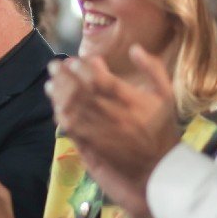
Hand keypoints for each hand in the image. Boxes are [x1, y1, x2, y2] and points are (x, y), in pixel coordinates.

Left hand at [45, 47, 180, 208]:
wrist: (158, 169)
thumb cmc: (163, 131)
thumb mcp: (166, 96)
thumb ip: (152, 69)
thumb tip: (134, 48)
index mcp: (132, 101)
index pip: (101, 81)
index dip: (83, 69)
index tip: (72, 61)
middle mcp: (115, 115)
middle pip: (81, 93)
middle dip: (64, 77)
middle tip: (53, 67)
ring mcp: (102, 132)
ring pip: (73, 110)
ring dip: (58, 95)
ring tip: (50, 85)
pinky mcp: (93, 147)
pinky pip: (72, 129)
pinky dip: (62, 116)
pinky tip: (57, 108)